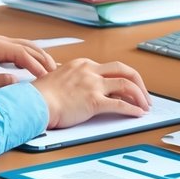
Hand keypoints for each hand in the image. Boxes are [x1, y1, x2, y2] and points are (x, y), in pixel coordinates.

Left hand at [0, 35, 55, 94]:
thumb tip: (16, 82)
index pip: (21, 54)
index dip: (36, 66)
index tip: (46, 78)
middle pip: (26, 46)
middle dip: (42, 59)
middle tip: (55, 73)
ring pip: (22, 45)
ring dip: (37, 55)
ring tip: (49, 68)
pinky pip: (14, 49)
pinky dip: (27, 54)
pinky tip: (32, 63)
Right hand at [31, 58, 151, 128]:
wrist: (33, 103)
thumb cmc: (40, 95)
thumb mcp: (59, 79)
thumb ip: (74, 80)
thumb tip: (81, 90)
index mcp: (82, 64)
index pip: (111, 68)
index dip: (124, 77)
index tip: (130, 87)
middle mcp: (90, 71)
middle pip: (125, 70)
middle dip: (138, 82)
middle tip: (144, 95)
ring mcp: (92, 85)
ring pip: (127, 85)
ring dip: (140, 96)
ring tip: (145, 106)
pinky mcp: (93, 101)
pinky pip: (120, 104)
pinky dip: (132, 109)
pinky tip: (138, 114)